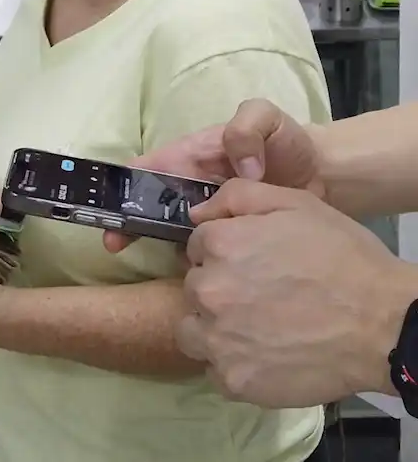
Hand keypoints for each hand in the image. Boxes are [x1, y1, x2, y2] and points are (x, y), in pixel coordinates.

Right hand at [103, 99, 322, 252]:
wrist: (327, 176)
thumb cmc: (287, 142)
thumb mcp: (266, 117)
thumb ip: (246, 129)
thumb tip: (241, 169)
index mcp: (189, 157)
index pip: (144, 169)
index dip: (121, 187)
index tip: (111, 207)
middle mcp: (191, 188)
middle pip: (148, 205)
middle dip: (128, 222)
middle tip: (116, 244)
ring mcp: (209, 216)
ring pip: (173, 232)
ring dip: (162, 246)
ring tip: (167, 264)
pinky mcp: (230, 239)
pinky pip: (205, 251)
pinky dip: (199, 263)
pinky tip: (205, 274)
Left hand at [177, 180, 416, 405]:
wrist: (386, 325)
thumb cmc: (343, 258)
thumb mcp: (294, 203)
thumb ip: (237, 197)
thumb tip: (197, 213)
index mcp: (219, 245)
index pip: (197, 247)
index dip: (223, 253)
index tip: (250, 264)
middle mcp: (208, 291)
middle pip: (193, 288)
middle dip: (218, 288)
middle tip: (257, 297)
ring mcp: (219, 339)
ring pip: (193, 330)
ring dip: (213, 328)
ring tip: (253, 330)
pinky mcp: (235, 380)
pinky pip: (215, 371)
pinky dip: (234, 365)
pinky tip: (264, 356)